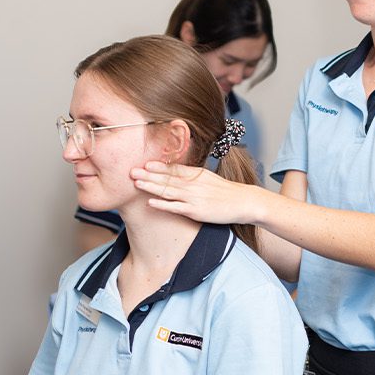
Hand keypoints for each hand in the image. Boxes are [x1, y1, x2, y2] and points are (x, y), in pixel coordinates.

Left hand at [131, 162, 260, 224]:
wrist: (243, 202)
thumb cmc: (226, 192)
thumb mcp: (209, 178)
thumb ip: (193, 176)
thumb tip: (177, 174)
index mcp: (197, 174)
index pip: (174, 169)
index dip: (158, 166)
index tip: (144, 163)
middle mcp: (193, 184)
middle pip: (167, 178)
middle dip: (148, 175)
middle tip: (131, 171)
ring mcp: (194, 197)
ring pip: (168, 191)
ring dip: (151, 187)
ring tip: (136, 184)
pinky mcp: (195, 211)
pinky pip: (176, 207)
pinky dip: (163, 204)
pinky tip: (151, 203)